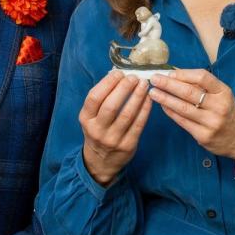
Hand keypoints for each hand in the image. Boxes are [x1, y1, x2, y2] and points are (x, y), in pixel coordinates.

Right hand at [79, 70, 152, 184]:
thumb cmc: (98, 130)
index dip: (107, 83)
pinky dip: (145, 109)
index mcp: (85, 118)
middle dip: (124, 88)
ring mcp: (112, 139)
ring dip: (137, 97)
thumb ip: (102, 98)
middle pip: (111, 106)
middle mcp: (97, 130)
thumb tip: (118, 74)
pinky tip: (149, 99)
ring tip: (144, 84)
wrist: (101, 161)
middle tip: (134, 77)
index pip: (94, 97)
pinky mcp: (128, 145)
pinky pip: (138, 124)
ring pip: (127, 114)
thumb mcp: (91, 116)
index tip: (119, 73)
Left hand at [149, 69, 234, 162]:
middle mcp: (219, 106)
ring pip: (183, 108)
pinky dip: (170, 112)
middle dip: (169, 85)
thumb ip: (201, 85)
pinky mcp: (203, 136)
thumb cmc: (226, 111)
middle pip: (190, 92)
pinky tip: (162, 106)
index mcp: (224, 92)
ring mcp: (211, 122)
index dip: (184, 74)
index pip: (203, 77)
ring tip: (152, 92)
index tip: (169, 72)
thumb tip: (174, 73)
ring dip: (165, 99)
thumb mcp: (221, 94)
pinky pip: (182, 121)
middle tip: (154, 79)